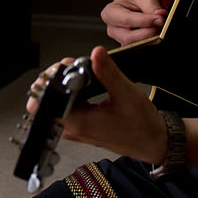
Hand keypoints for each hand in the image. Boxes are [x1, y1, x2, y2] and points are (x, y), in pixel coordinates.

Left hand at [25, 47, 167, 166]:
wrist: (152, 143)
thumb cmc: (142, 126)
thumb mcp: (127, 94)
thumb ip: (108, 73)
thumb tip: (96, 54)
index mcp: (80, 123)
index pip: (46, 101)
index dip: (53, 79)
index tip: (68, 67)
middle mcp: (73, 128)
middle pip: (48, 100)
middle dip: (57, 78)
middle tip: (73, 67)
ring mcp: (75, 129)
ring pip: (57, 102)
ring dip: (65, 85)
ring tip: (81, 74)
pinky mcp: (81, 127)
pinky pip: (68, 106)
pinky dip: (73, 92)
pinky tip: (85, 84)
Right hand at [101, 0, 167, 45]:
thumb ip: (152, 6)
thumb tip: (159, 17)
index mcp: (110, 12)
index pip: (126, 21)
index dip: (144, 21)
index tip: (160, 18)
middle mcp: (113, 28)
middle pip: (129, 38)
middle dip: (148, 32)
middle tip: (161, 23)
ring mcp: (122, 38)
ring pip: (137, 45)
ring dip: (151, 37)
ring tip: (159, 25)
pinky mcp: (132, 45)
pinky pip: (142, 47)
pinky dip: (152, 40)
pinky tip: (158, 31)